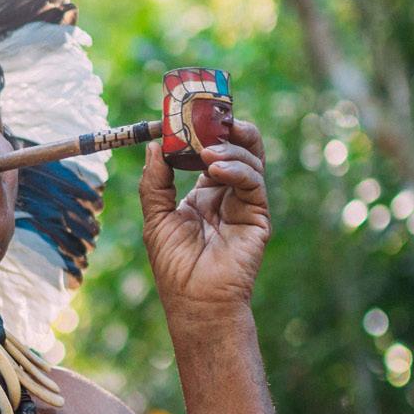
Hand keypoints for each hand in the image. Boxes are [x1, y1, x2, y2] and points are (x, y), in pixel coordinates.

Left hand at [139, 117, 269, 316]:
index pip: (207, 151)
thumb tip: (155, 145)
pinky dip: (237, 170)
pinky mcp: (258, 214)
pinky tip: (218, 169)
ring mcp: (244, 202)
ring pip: (249, 159)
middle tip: (212, 112)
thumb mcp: (156, 217)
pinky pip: (253, 181)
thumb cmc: (175, 265)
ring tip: (208, 150)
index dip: (200, 132)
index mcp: (202, 193)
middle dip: (225, 127)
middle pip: (234, 148)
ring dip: (230, 148)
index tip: (186, 112)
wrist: (195, 300)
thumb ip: (155, 182)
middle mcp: (226, 193)